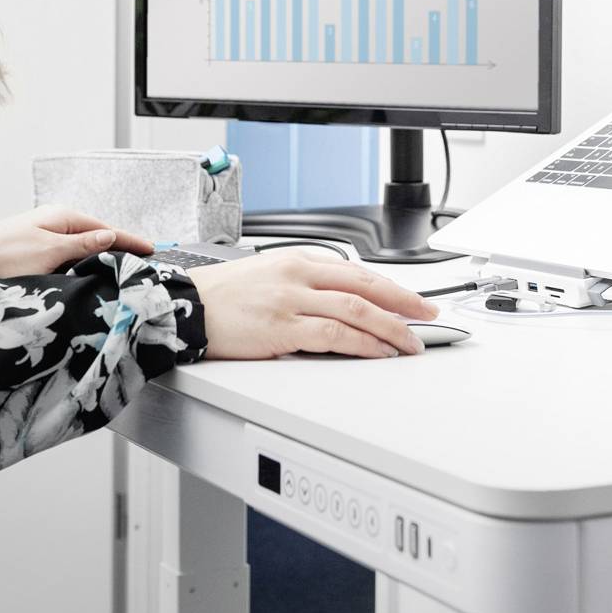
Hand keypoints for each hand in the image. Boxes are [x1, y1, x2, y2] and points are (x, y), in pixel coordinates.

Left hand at [0, 206, 153, 277]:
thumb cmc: (3, 255)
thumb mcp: (49, 251)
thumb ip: (82, 244)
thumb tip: (110, 236)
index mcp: (62, 217)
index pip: (107, 229)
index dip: (131, 240)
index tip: (153, 248)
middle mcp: (55, 223)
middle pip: (97, 236)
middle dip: (121, 247)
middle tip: (145, 260)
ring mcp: (46, 236)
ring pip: (83, 247)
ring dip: (102, 256)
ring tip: (124, 267)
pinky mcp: (37, 250)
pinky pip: (70, 255)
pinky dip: (85, 262)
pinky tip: (90, 271)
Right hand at [188, 250, 436, 359]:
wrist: (183, 307)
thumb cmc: (222, 297)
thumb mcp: (267, 275)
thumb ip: (304, 285)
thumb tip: (341, 302)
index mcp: (297, 260)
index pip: (357, 271)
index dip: (392, 287)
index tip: (413, 300)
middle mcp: (298, 275)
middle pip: (365, 286)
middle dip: (404, 302)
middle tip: (428, 316)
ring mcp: (291, 300)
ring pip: (356, 310)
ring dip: (390, 328)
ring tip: (410, 343)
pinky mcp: (282, 328)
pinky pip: (334, 335)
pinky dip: (363, 344)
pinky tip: (379, 352)